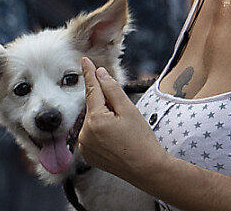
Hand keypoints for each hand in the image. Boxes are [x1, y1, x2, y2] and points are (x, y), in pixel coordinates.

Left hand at [78, 57, 167, 184]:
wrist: (147, 170)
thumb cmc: (141, 139)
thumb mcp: (129, 110)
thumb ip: (112, 89)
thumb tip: (99, 73)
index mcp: (95, 119)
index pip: (91, 90)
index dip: (89, 73)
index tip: (83, 59)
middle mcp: (84, 133)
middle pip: (93, 107)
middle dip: (105, 104)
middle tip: (124, 115)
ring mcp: (84, 146)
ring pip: (92, 121)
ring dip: (103, 118)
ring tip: (122, 131)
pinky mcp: (87, 155)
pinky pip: (91, 135)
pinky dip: (100, 132)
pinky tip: (115, 139)